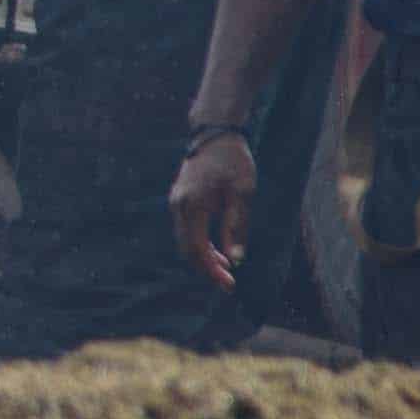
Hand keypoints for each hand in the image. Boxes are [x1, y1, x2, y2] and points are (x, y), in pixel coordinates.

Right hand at [170, 126, 257, 291]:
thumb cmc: (233, 161)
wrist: (215, 134)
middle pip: (186, 249)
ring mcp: (176, 203)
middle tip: (228, 284)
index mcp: (192, 205)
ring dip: (203, 258)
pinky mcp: (181, 200)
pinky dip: (200, 244)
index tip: (229, 284)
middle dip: (206, 269)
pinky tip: (218, 251)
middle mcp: (178, 206)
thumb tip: (236, 259)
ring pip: (185, 241)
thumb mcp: (242, 193)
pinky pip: (186, 230)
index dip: (212, 270)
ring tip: (227, 268)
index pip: (197, 249)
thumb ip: (236, 226)